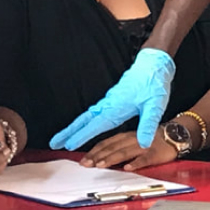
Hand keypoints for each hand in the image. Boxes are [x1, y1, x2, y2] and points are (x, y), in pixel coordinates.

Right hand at [49, 48, 175, 150]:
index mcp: (117, 106)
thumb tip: (144, 144)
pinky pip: (94, 113)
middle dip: (69, 132)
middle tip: (54, 142)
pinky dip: (84, 122)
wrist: (154, 64)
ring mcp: (109, 101)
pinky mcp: (112, 99)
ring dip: (74, 127)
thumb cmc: (154, 83)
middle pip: (84, 120)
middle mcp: (109, 104)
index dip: (82, 136)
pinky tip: (82, 126)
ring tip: (62, 138)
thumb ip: (148, 124)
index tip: (69, 146)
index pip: (96, 124)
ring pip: (87, 116)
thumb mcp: (155, 105)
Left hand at [81, 127, 176, 171]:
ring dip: (111, 158)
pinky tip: (128, 168)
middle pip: (112, 148)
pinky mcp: (154, 153)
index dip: (94, 152)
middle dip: (97, 156)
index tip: (83, 160)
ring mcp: (143, 146)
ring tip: (100, 165)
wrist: (173, 135)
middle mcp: (132, 140)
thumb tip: (101, 158)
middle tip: (86, 164)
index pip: (106, 144)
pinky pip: (144, 158)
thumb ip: (119, 148)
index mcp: (125, 137)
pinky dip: (136, 163)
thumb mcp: (132, 141)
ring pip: (124, 152)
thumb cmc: (150, 140)